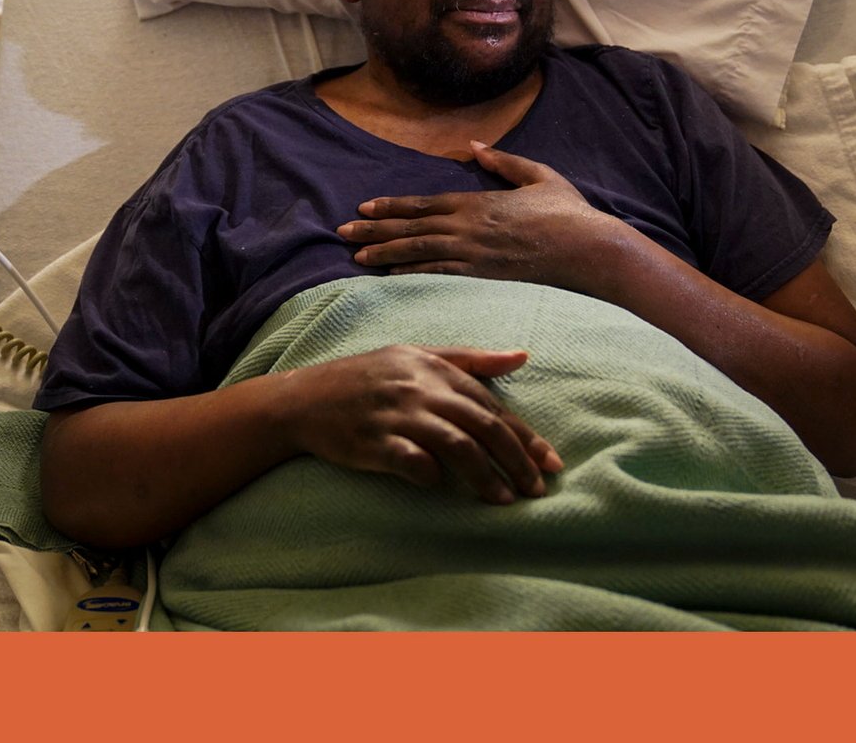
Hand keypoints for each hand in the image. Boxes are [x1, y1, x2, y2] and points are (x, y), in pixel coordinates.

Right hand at [281, 344, 562, 503]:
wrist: (304, 398)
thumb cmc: (368, 377)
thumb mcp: (418, 356)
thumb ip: (471, 360)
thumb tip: (522, 356)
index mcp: (436, 370)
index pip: (493, 406)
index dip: (525, 437)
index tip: (551, 464)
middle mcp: (420, 389)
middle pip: (482, 425)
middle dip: (516, 460)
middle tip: (536, 490)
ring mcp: (396, 415)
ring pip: (455, 445)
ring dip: (484, 475)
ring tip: (504, 500)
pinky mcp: (372, 442)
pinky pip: (410, 460)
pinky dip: (431, 474)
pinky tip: (442, 487)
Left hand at [337, 141, 621, 290]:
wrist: (588, 249)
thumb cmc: (568, 212)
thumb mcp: (538, 175)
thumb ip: (503, 161)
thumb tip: (475, 146)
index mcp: (478, 203)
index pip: (424, 204)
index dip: (391, 206)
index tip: (364, 206)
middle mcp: (469, 228)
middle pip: (411, 228)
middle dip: (374, 229)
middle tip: (342, 231)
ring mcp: (474, 255)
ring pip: (418, 252)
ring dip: (384, 253)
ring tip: (355, 255)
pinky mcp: (484, 278)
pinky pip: (440, 276)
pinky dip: (412, 275)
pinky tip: (390, 277)